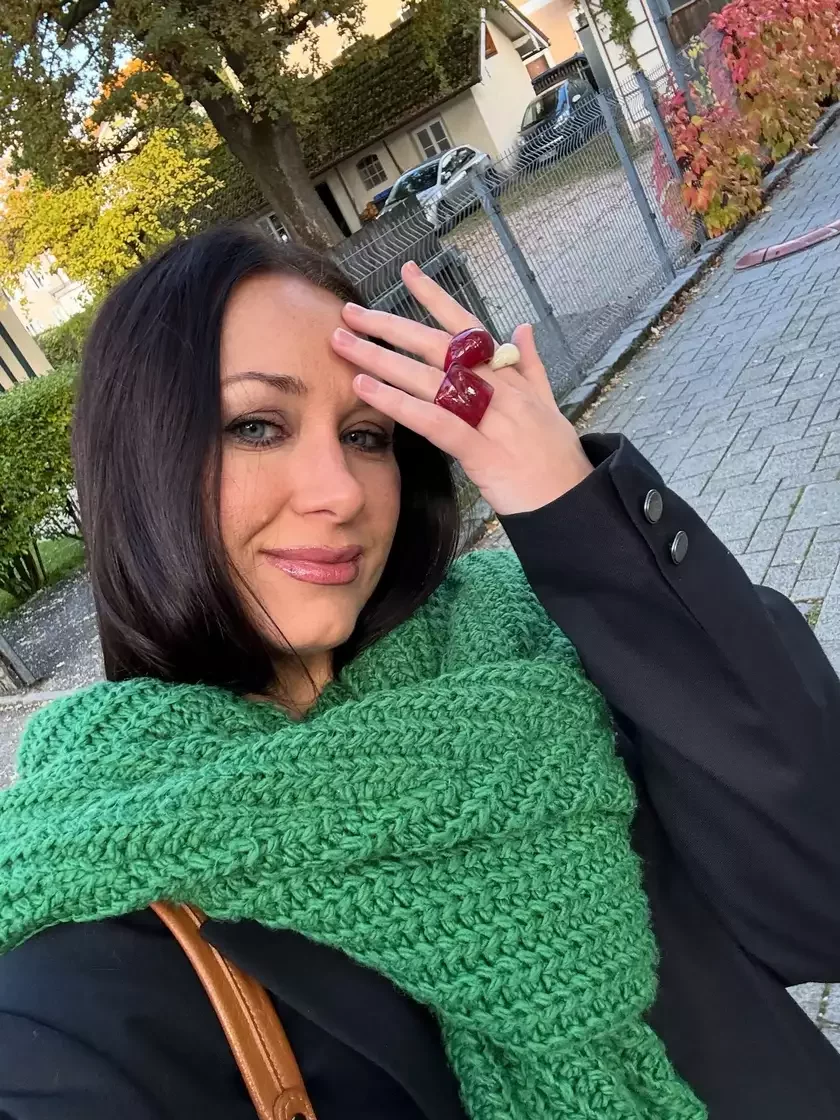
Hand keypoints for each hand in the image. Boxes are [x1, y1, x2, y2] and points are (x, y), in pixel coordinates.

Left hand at [330, 261, 591, 516]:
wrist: (573, 501)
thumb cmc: (557, 457)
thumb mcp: (548, 403)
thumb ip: (531, 364)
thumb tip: (523, 327)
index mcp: (510, 374)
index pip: (467, 326)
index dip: (436, 298)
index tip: (407, 271)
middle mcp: (499, 387)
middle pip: (436, 346)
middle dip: (390, 326)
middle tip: (350, 313)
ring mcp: (491, 417)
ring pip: (428, 378)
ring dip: (381, 358)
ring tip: (343, 344)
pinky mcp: (481, 451)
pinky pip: (432, 420)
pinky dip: (398, 402)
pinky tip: (366, 388)